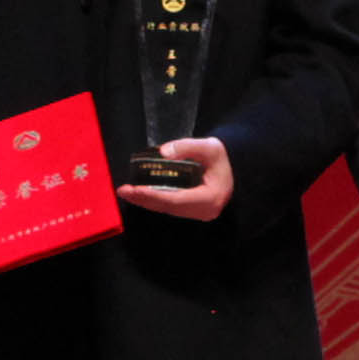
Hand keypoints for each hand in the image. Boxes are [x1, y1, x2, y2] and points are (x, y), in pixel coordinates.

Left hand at [118, 136, 234, 220]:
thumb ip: (187, 147)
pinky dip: (153, 200)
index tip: (134, 189)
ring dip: (146, 201)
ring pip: (167, 209)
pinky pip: (170, 207)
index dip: (152, 195)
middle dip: (144, 199)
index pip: (175, 200)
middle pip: (168, 208)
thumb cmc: (222, 158)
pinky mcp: (192, 210)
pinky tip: (140, 194)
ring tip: (127, 192)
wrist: (235, 168)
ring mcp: (198, 213)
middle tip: (123, 190)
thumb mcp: (211, 146)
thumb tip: (162, 152)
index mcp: (209, 198)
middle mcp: (203, 211)